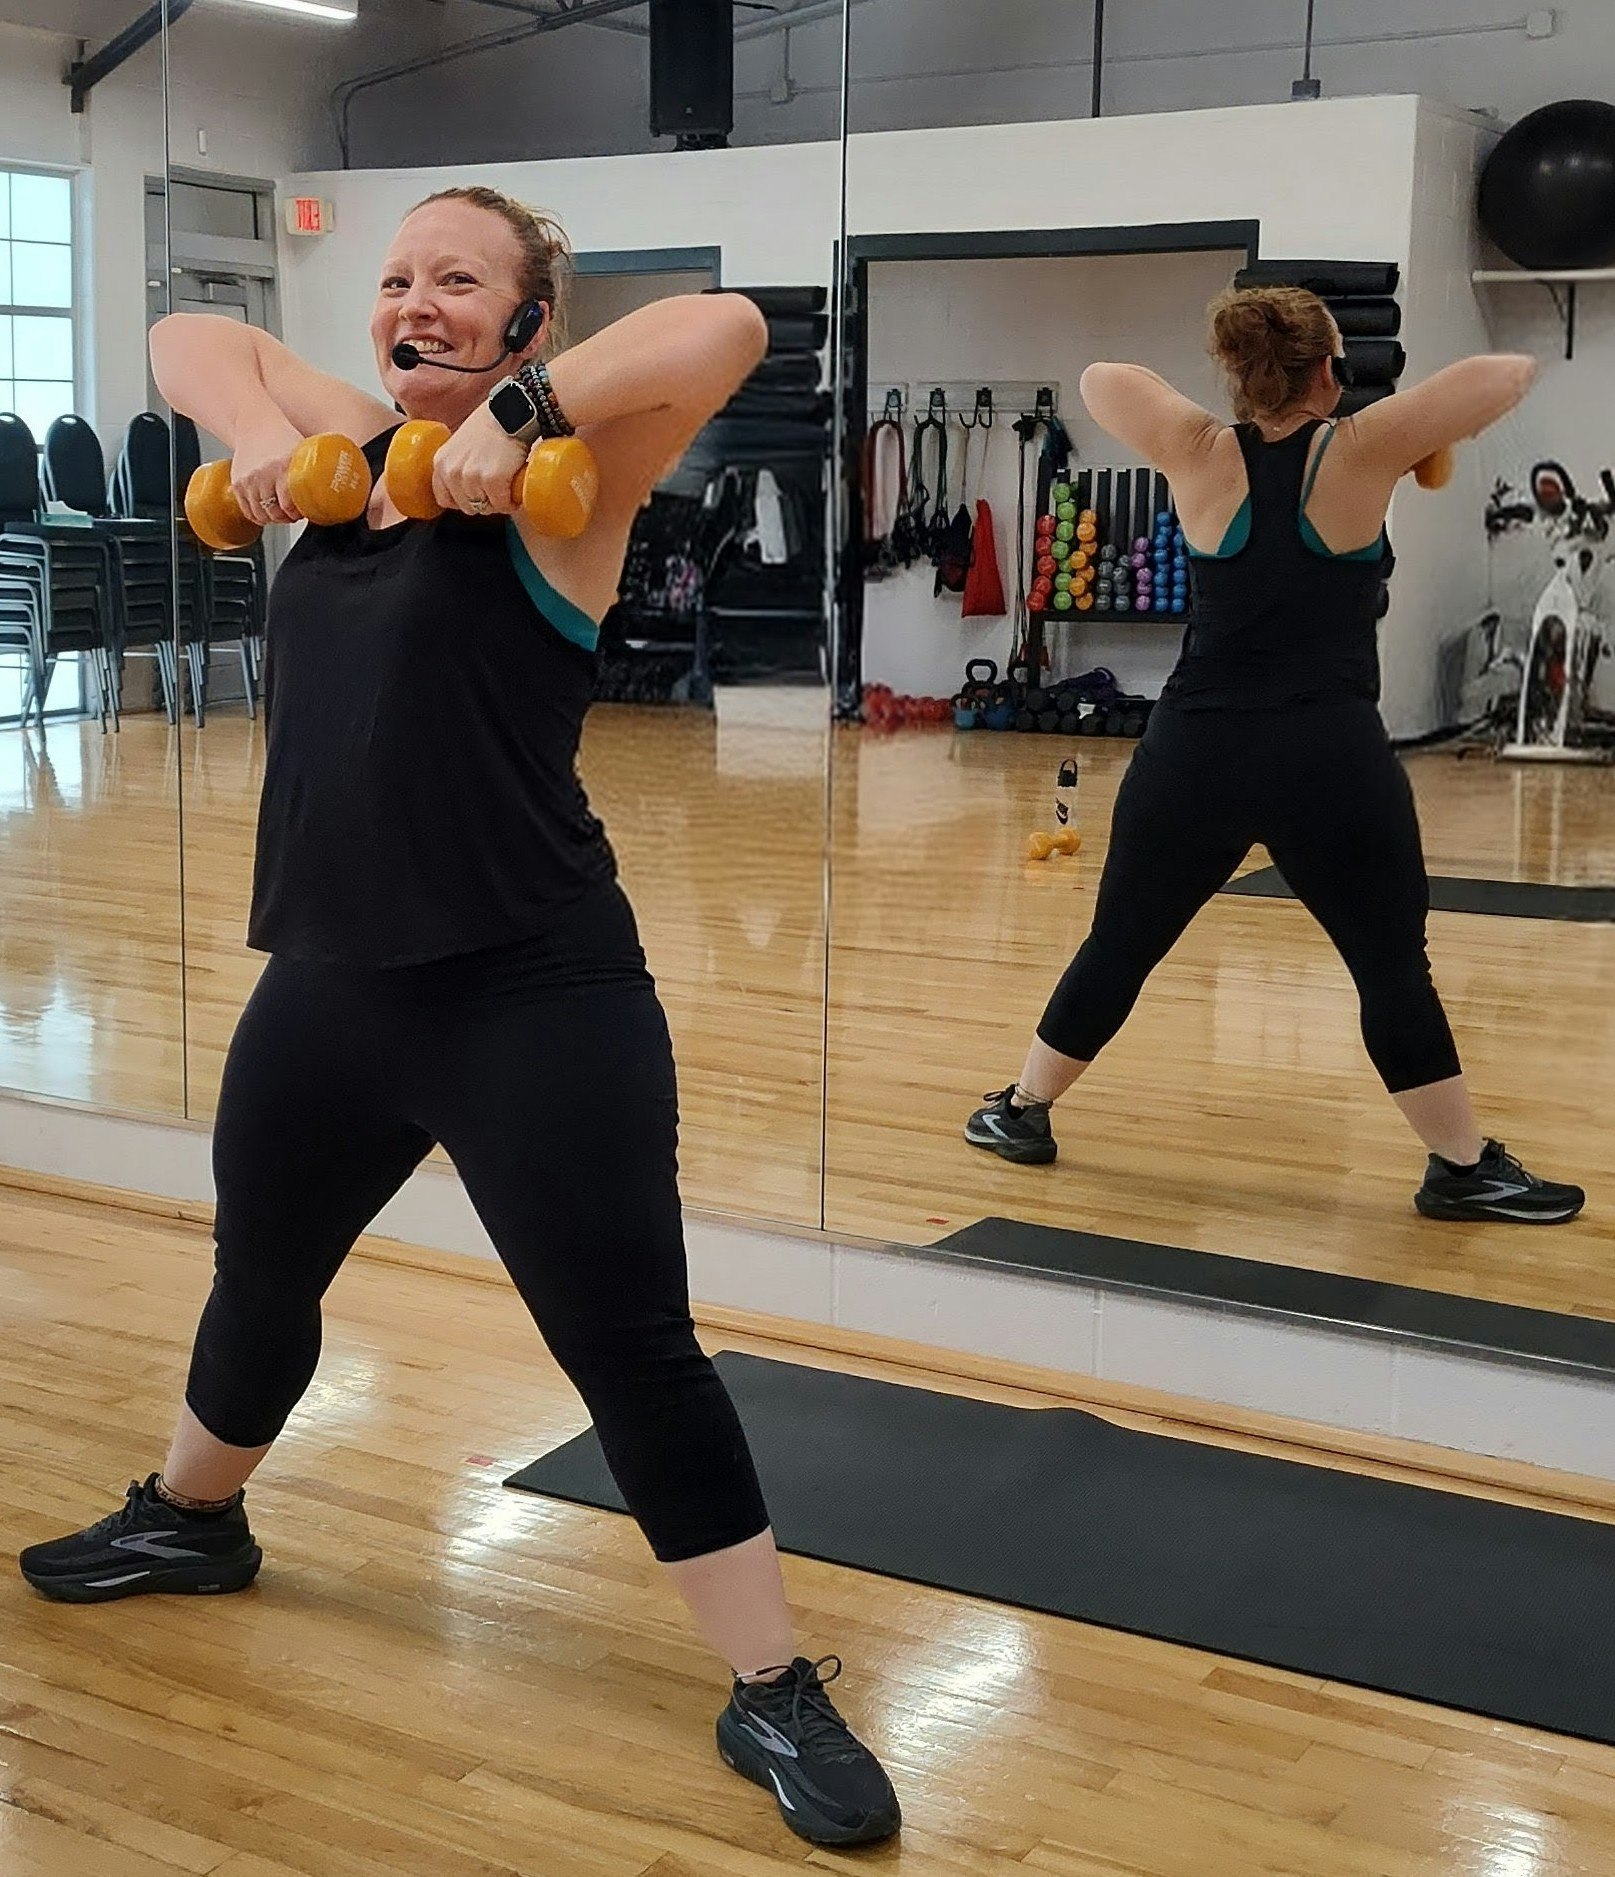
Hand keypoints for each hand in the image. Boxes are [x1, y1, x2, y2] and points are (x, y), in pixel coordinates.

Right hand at [230, 412, 306, 527]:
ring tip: (282, 512)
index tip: (304, 513)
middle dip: (287, 518)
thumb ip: (316, 470)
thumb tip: (341, 490)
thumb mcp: (303, 451)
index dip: (297, 514)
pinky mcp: (237, 483)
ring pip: (261, 515)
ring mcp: (248, 480)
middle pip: (274, 513)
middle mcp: (263, 474)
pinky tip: (268, 513)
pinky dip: (258, 517)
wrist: (256, 423)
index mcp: (282, 466)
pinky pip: (247, 511)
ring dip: (273, 519)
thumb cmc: (283, 437)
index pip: (288, 504)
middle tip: (294, 515)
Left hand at [430, 405, 528, 517]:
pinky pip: (503, 505)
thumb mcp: (459, 445)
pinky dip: (512, 501)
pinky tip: (514, 487)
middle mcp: (453, 472)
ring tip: (506, 485)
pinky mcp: (493, 480)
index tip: (475, 493)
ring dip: (499, 501)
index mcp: (441, 463)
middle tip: (495, 487)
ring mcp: (472, 477)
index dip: (463, 499)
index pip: (444, 499)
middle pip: (468, 507)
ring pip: (486, 508)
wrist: (508, 413)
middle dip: (483, 501)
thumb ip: (456, 466)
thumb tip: (465, 491)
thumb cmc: (488, 426)